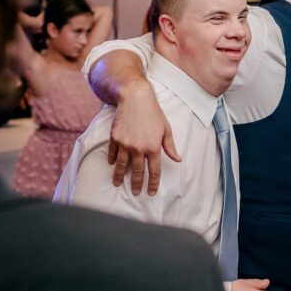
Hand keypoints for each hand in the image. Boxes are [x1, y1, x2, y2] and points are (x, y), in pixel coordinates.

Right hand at [107, 81, 181, 195]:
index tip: (151, 192)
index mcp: (153, 148)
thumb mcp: (166, 129)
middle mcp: (139, 148)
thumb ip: (170, 146)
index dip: (153, 183)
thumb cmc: (153, 113)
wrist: (135, 98)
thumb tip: (178, 159)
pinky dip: (112, 160)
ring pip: (122, 165)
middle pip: (137, 171)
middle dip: (137, 184)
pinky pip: (113, 153)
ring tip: (117, 184)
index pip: (154, 171)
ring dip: (120, 176)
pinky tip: (112, 165)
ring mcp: (125, 144)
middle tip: (136, 192)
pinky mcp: (114, 138)